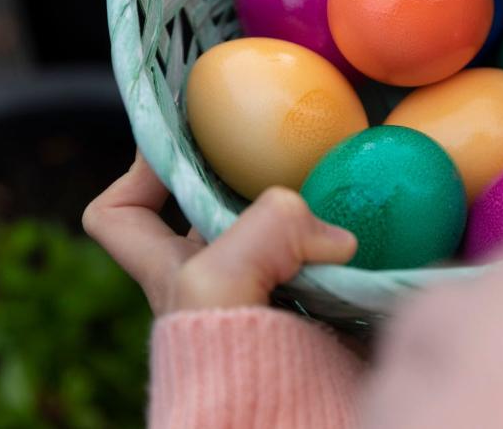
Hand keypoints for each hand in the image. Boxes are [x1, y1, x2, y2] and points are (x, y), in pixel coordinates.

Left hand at [82, 155, 356, 315]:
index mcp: (176, 269)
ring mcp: (276, 290)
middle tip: (292, 136)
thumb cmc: (233, 367)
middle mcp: (222, 274)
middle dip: (254, 169)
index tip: (181, 139)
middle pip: (220, 203)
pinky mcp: (327, 308)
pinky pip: (342, 255)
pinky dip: (360, 239)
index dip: (137, 171)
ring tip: (349, 173)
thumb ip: (265, 229)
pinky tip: (382, 222)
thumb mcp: (219, 285)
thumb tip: (333, 231)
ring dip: (316, 202)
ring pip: (288, 221)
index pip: (120, 214)